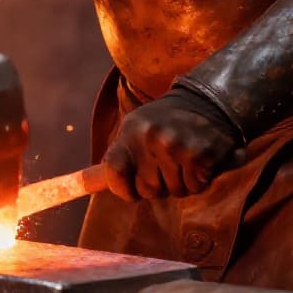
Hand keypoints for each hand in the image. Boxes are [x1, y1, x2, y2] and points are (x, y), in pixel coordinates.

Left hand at [103, 88, 242, 201]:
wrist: (209, 101)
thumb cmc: (168, 121)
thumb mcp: (138, 128)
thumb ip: (119, 156)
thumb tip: (83, 184)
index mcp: (131, 129)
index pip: (113, 171)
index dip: (122, 188)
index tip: (132, 190)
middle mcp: (150, 137)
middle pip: (147, 190)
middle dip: (159, 185)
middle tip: (169, 162)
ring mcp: (176, 145)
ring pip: (174, 192)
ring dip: (181, 182)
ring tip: (185, 158)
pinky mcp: (200, 155)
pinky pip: (195, 188)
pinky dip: (200, 181)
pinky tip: (200, 160)